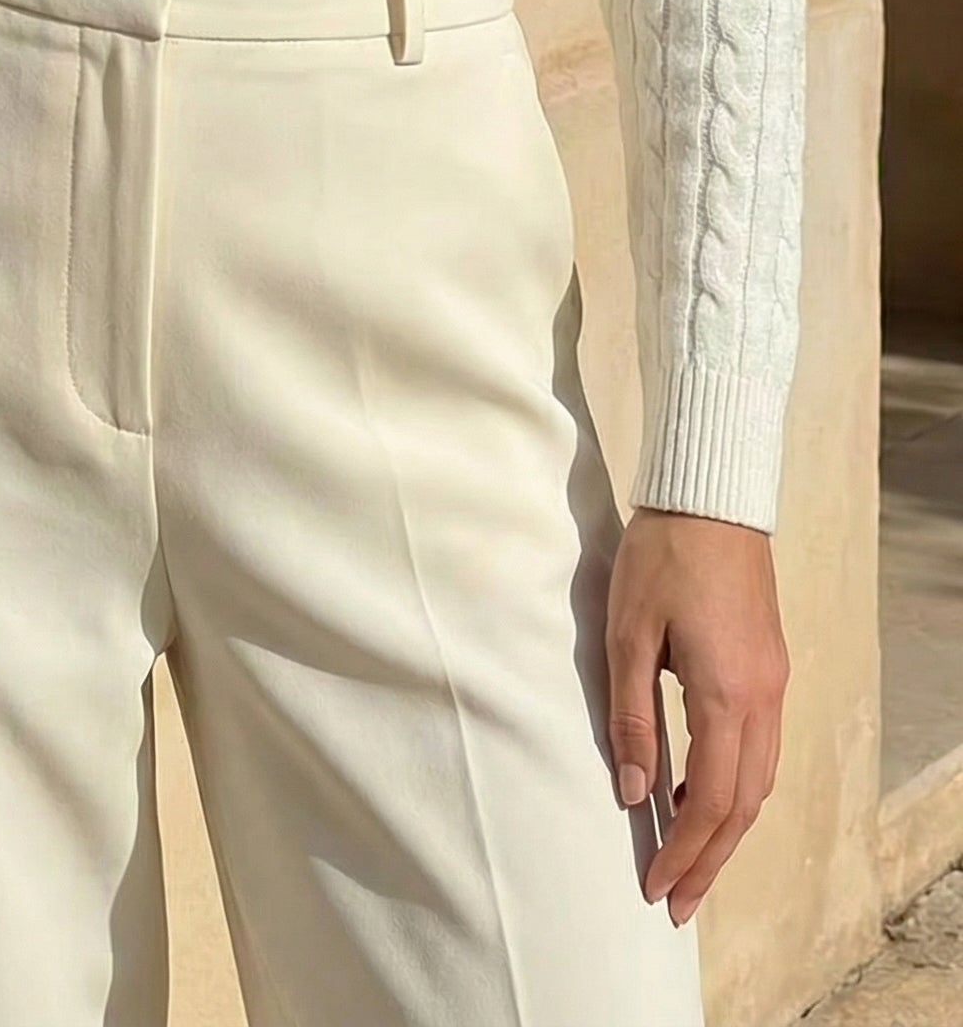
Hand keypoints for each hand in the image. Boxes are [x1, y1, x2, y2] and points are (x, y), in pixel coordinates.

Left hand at [605, 506, 788, 927]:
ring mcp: (773, 683)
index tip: (657, 887)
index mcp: (727, 694)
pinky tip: (697, 790)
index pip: (712, 800)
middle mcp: (763, 698)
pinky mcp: (768, 667)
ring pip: (759, 780)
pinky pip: (760, 748)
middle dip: (710, 859)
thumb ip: (632, 716)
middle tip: (676, 902)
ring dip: (725, 826)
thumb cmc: (663, 556)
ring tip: (687, 860)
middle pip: (745, 805)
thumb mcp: (628, 634)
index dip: (685, 852)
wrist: (712, 498)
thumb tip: (634, 793)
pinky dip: (734, 785)